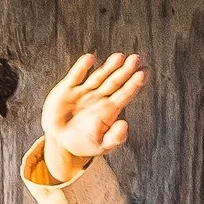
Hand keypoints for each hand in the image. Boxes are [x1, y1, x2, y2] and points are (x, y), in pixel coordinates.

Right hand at [41, 51, 145, 182]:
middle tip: (137, 59)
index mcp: (110, 109)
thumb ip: (114, 138)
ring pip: (99, 77)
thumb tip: (125, 124)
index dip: (134, 84)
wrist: (60, 141)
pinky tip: (90, 59)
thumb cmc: (84, 143)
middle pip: (115, 82)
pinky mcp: (67, 89)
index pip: (125, 94)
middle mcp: (99, 97)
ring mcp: (84, 91)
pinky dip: (82, 68)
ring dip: (109, 67)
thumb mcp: (101, 146)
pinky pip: (76, 76)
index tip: (144, 73)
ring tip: (120, 57)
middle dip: (126, 71)